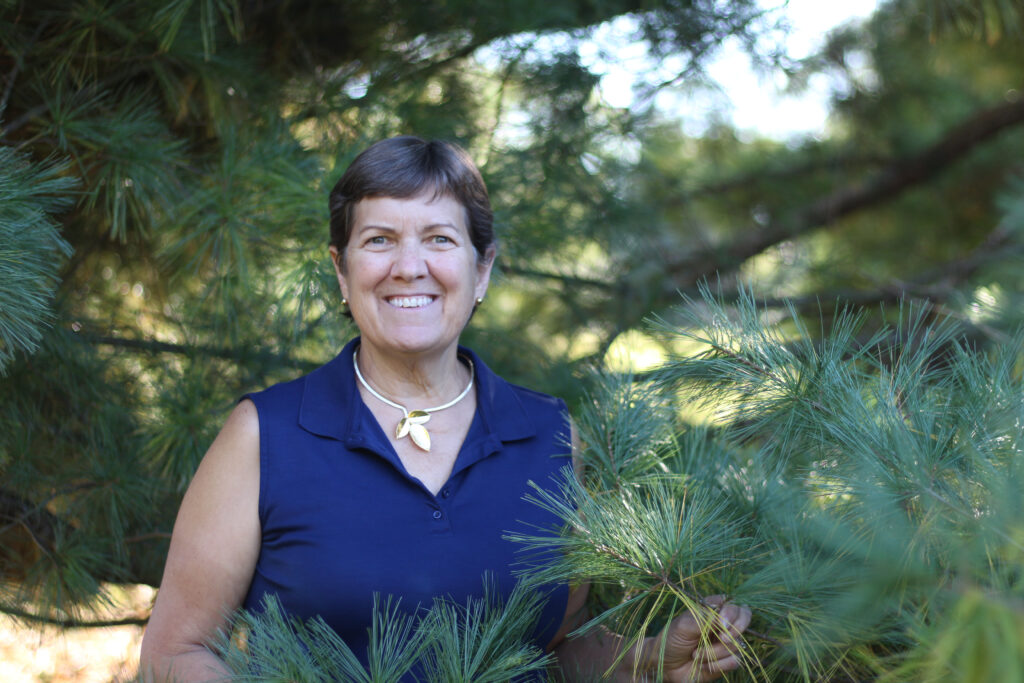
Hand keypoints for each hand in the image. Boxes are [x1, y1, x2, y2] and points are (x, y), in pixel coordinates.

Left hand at [635, 595, 751, 682]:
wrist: (665, 665)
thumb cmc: (671, 639)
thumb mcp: (684, 625)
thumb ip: (704, 618)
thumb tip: (723, 615)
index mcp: (712, 610)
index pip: (734, 604)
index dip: (732, 613)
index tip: (721, 623)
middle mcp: (722, 625)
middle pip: (744, 620)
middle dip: (734, 631)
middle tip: (721, 639)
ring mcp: (725, 643)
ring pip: (736, 645)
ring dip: (715, 653)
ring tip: (695, 654)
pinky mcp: (726, 661)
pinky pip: (735, 662)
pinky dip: (719, 665)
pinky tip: (704, 666)